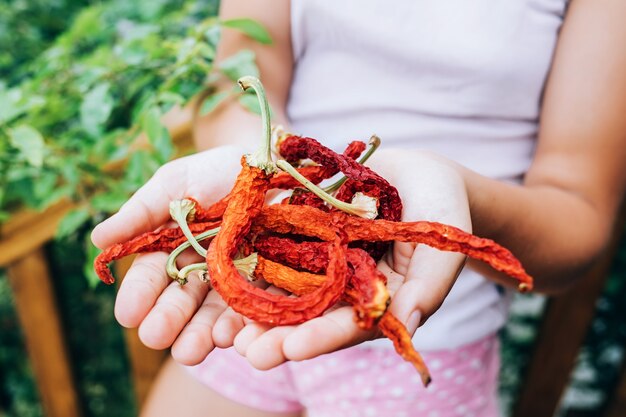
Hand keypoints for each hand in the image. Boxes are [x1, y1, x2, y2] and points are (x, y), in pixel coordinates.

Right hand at [92, 145, 249, 363]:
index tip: (127, 314)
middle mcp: (199, 272)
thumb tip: (97, 239)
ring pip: (214, 313)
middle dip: (168, 321)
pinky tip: (231, 338)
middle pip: (181, 302)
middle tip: (154, 338)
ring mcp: (233, 279)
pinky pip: (254, 306)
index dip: (139, 295)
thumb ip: (141, 213)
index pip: (150, 277)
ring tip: (189, 352)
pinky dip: (242, 324)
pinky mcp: (266, 281)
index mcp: (170, 251)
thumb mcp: (173, 185)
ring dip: (201, 334)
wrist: (265, 163)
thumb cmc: (211, 171)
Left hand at [232, 149, 470, 368]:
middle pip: (310, 317)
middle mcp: (343, 288)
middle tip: (249, 353)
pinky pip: (274, 247)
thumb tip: (409, 325)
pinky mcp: (302, 232)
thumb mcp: (442, 245)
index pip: (350, 326)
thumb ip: (429, 285)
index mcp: (376, 301)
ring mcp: (321, 261)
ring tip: (226, 333)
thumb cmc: (442, 209)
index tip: (294, 348)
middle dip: (279, 336)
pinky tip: (224, 275)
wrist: (417, 173)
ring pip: (285, 289)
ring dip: (257, 309)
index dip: (324, 337)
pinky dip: (251, 262)